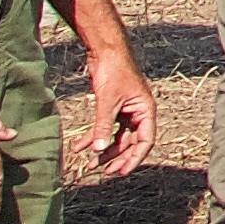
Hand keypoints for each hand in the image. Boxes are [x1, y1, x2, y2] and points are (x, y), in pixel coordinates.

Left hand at [78, 50, 156, 180]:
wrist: (106, 51)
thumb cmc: (114, 71)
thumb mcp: (108, 101)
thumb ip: (103, 126)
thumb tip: (97, 150)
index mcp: (146, 110)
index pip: (145, 141)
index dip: (135, 158)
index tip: (121, 172)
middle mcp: (138, 113)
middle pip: (130, 143)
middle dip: (116, 158)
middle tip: (103, 171)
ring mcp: (126, 111)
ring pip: (116, 138)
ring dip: (103, 151)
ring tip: (89, 164)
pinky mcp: (113, 108)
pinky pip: (104, 128)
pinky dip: (92, 137)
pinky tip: (78, 147)